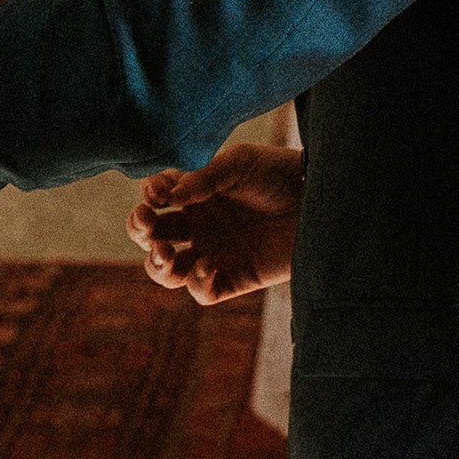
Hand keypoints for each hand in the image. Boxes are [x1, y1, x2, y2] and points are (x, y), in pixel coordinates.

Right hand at [128, 143, 303, 306]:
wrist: (318, 196)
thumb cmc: (279, 173)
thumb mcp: (239, 164)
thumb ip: (203, 177)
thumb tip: (168, 196)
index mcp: (195, 196)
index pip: (155, 201)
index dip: (147, 199)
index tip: (155, 193)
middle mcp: (199, 226)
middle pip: (151, 238)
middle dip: (139, 231)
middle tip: (146, 223)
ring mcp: (215, 253)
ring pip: (168, 273)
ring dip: (157, 266)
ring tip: (166, 253)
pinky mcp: (236, 278)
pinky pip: (203, 293)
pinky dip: (197, 283)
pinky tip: (208, 263)